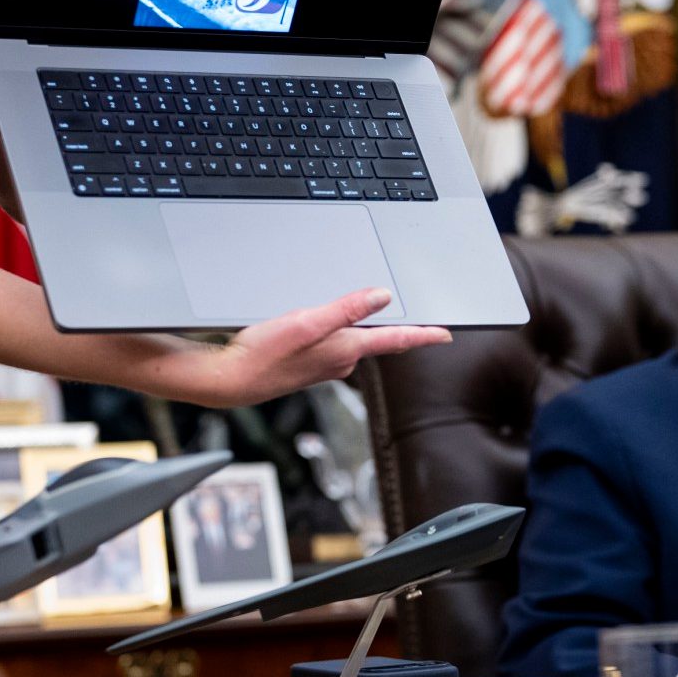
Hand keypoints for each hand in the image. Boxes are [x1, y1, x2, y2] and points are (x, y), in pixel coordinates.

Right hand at [168, 286, 450, 407]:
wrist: (231, 379)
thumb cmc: (264, 353)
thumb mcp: (307, 323)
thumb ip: (346, 310)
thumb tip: (382, 297)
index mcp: (346, 349)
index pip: (395, 340)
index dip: (424, 335)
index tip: (447, 334)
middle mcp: (341, 360)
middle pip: (378, 339)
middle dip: (394, 327)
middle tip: (416, 318)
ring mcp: (325, 364)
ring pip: (355, 340)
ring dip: (363, 328)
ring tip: (372, 311)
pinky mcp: (308, 363)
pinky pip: (336, 344)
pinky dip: (340, 332)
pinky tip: (328, 323)